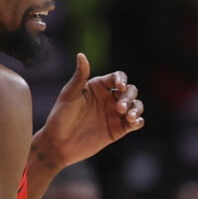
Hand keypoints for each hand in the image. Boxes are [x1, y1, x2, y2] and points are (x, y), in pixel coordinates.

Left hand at [35, 53, 143, 169]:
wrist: (59, 144)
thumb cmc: (60, 117)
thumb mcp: (69, 95)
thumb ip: (80, 76)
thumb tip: (81, 55)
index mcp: (98, 87)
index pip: (117, 77)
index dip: (122, 80)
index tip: (120, 87)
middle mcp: (108, 98)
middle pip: (130, 91)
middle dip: (129, 97)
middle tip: (120, 108)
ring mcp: (114, 114)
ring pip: (136, 105)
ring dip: (137, 108)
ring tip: (130, 117)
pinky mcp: (118, 130)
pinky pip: (135, 123)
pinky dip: (138, 121)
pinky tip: (134, 122)